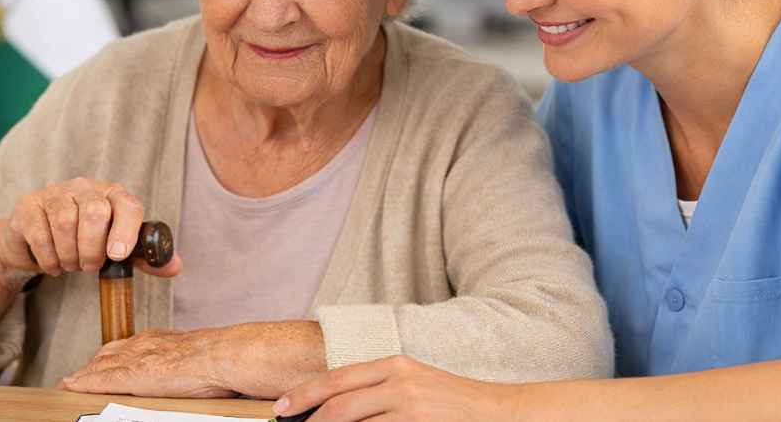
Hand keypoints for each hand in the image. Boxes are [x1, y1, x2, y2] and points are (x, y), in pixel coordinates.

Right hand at [0, 178, 182, 277]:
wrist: (36, 240)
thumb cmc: (84, 241)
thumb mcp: (115, 248)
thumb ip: (143, 257)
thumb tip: (175, 266)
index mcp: (112, 194)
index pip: (127, 204)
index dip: (126, 230)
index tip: (117, 256)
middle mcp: (84, 187)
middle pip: (95, 212)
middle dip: (93, 249)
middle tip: (90, 266)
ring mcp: (54, 193)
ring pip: (65, 223)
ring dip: (70, 255)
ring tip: (72, 264)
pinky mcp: (28, 205)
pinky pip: (40, 234)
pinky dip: (49, 259)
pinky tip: (54, 265)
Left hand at [61, 328, 234, 397]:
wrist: (220, 355)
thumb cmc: (218, 358)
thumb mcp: (196, 353)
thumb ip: (185, 359)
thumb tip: (193, 371)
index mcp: (159, 341)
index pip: (126, 348)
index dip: (109, 358)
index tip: (100, 365)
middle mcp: (142, 345)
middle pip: (107, 354)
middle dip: (92, 366)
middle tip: (78, 377)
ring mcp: (135, 359)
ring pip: (99, 366)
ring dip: (83, 375)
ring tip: (69, 384)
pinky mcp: (132, 376)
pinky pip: (100, 379)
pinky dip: (83, 383)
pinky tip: (70, 386)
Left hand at [274, 356, 514, 421]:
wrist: (499, 412)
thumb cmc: (452, 401)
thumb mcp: (414, 382)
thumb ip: (378, 388)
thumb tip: (336, 405)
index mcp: (394, 365)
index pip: (337, 378)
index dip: (304, 393)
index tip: (281, 407)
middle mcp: (400, 382)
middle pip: (340, 404)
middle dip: (310, 420)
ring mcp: (411, 408)